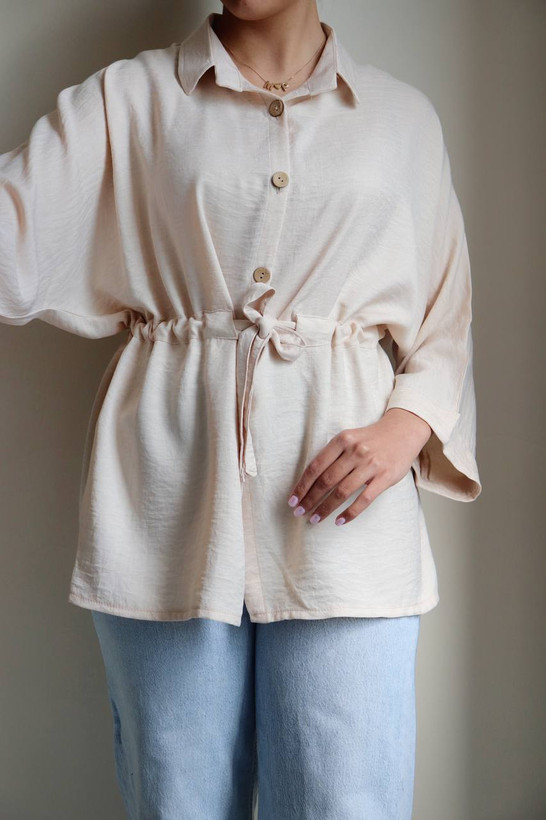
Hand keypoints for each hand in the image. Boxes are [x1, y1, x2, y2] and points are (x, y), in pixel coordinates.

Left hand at [287, 408, 431, 525]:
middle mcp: (355, 451)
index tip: (293, 499)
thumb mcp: (349, 438)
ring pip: (342, 492)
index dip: (302, 485)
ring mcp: (371, 465)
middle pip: (326, 481)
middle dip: (310, 499)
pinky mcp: (385, 477)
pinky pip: (364, 499)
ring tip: (315, 519)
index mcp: (342, 440)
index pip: (316, 466)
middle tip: (299, 513)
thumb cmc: (371, 438)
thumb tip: (310, 480)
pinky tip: (339, 521)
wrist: (404, 430)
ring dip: (326, 508)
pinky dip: (350, 513)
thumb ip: (333, 454)